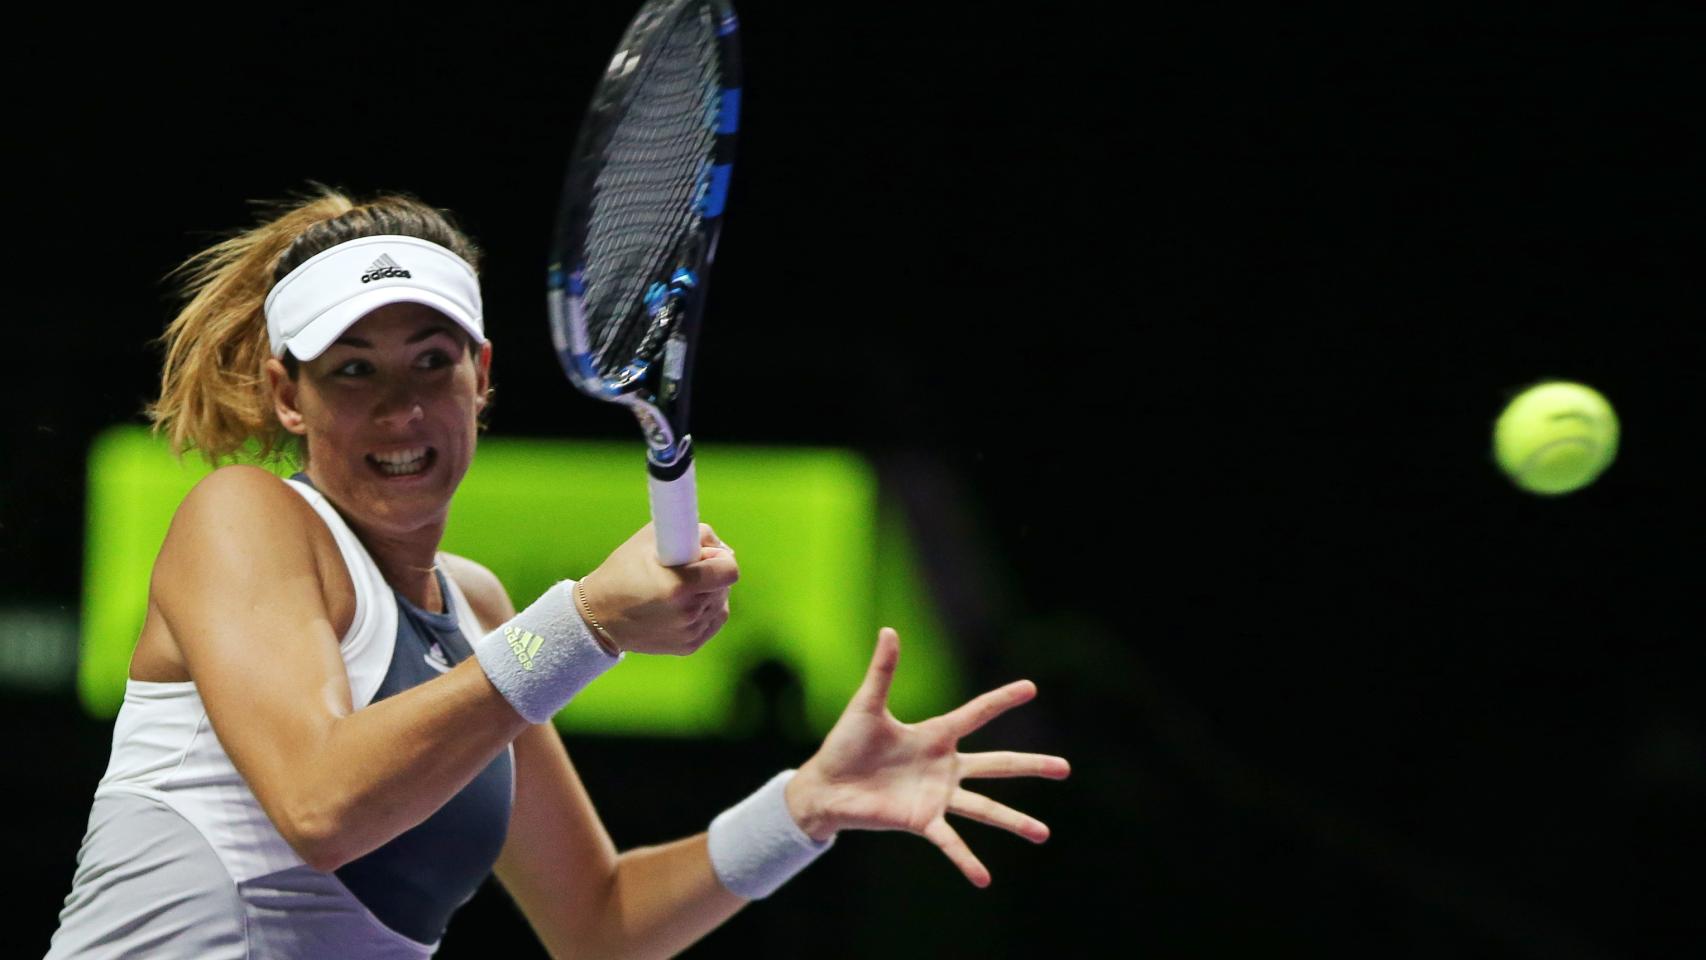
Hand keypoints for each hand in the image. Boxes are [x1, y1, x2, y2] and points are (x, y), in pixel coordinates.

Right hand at [578, 523, 736, 655]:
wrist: (598, 616)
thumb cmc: (623, 571)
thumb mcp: (651, 538)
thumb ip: (694, 535)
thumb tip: (724, 549)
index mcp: (680, 585)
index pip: (729, 570)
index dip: (720, 558)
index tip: (704, 556)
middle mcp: (688, 612)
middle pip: (725, 586)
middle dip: (711, 574)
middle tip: (685, 571)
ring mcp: (689, 632)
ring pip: (720, 604)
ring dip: (708, 593)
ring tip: (678, 589)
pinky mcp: (689, 646)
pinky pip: (712, 621)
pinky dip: (705, 610)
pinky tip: (683, 604)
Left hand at [785, 628, 1069, 886]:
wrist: (825, 785)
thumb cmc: (845, 744)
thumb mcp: (867, 705)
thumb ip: (883, 671)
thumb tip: (889, 629)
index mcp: (935, 735)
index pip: (977, 714)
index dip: (1002, 700)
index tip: (1031, 687)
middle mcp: (944, 767)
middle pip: (997, 764)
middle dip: (1031, 765)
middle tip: (1065, 768)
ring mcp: (937, 796)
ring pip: (984, 808)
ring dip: (1013, 821)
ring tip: (1043, 834)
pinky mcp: (921, 820)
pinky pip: (950, 841)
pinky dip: (966, 859)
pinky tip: (985, 878)